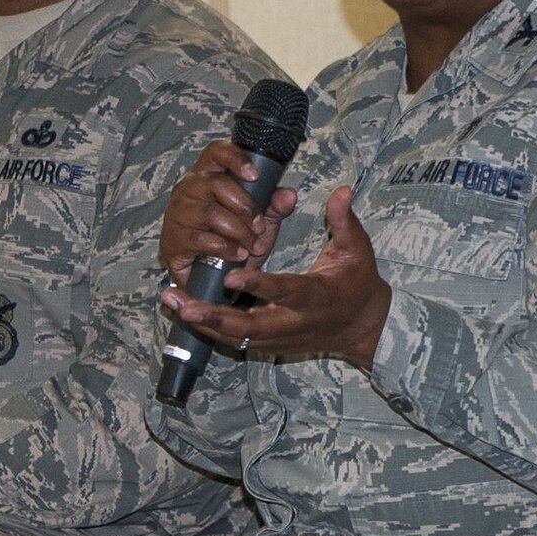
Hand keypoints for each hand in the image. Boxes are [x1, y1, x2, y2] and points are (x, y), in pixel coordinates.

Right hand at [159, 139, 299, 286]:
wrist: (211, 279)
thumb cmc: (231, 241)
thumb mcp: (259, 222)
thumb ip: (274, 207)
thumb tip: (288, 195)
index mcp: (207, 176)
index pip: (215, 152)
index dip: (235, 158)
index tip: (255, 176)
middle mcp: (187, 189)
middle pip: (215, 183)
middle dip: (245, 206)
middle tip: (259, 227)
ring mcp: (177, 214)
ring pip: (210, 213)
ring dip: (238, 231)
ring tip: (251, 245)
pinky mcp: (172, 239)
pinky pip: (200, 239)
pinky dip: (224, 248)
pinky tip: (236, 255)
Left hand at [161, 185, 391, 370]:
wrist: (363, 327)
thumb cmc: (359, 283)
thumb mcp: (357, 251)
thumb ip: (344, 221)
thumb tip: (342, 189)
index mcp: (315, 297)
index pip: (284, 291)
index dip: (258, 286)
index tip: (229, 276)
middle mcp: (293, 322)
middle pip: (249, 327)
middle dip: (215, 317)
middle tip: (184, 305)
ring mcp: (279, 339)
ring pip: (236, 338)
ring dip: (203, 323)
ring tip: (173, 301)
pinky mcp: (269, 346)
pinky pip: (235, 341)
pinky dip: (209, 329)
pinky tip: (183, 311)